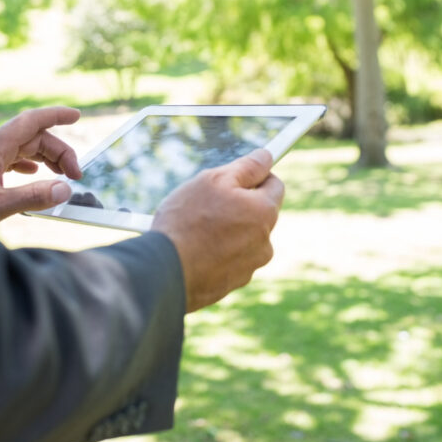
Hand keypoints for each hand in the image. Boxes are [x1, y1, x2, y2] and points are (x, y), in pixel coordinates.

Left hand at [0, 106, 82, 222]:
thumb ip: (32, 197)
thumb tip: (65, 190)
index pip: (30, 121)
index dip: (55, 115)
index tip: (77, 115)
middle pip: (32, 138)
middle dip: (58, 152)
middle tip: (76, 177)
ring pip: (23, 149)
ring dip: (46, 160)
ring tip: (62, 178)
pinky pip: (11, 160)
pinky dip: (29, 165)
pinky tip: (35, 175)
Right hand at [152, 149, 283, 312]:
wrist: (167, 272)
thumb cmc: (187, 221)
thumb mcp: (213, 181)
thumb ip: (245, 167)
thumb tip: (266, 157)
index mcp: (264, 212)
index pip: (275, 184)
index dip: (257, 176)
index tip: (240, 175)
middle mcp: (265, 242)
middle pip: (258, 213)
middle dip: (239, 205)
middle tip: (208, 203)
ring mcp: (250, 266)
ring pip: (244, 238)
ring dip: (228, 230)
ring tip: (197, 229)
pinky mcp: (233, 283)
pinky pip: (230, 260)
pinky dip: (218, 253)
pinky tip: (195, 249)